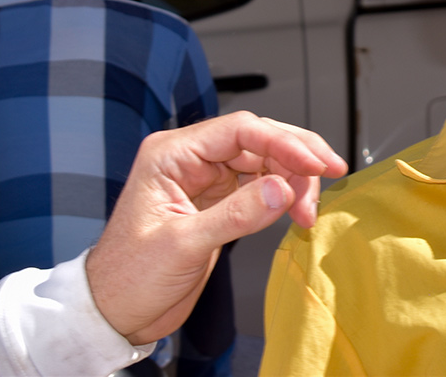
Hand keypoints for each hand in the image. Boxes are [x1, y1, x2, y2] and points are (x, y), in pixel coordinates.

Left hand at [86, 112, 346, 344]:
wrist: (114, 313)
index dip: (283, 142)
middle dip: (297, 157)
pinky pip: (262, 186)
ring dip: (294, 180)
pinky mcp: (219, 201)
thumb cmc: (128, 278)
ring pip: (266, 161)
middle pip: (258, 139)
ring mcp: (206, 179)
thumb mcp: (183, 245)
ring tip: (308, 212)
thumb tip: (284, 188)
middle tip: (331, 173)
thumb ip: (236, 214)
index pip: (240, 130)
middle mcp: (190, 159)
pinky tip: (297, 212)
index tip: (314, 164)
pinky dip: (284, 196)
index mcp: (171, 154)